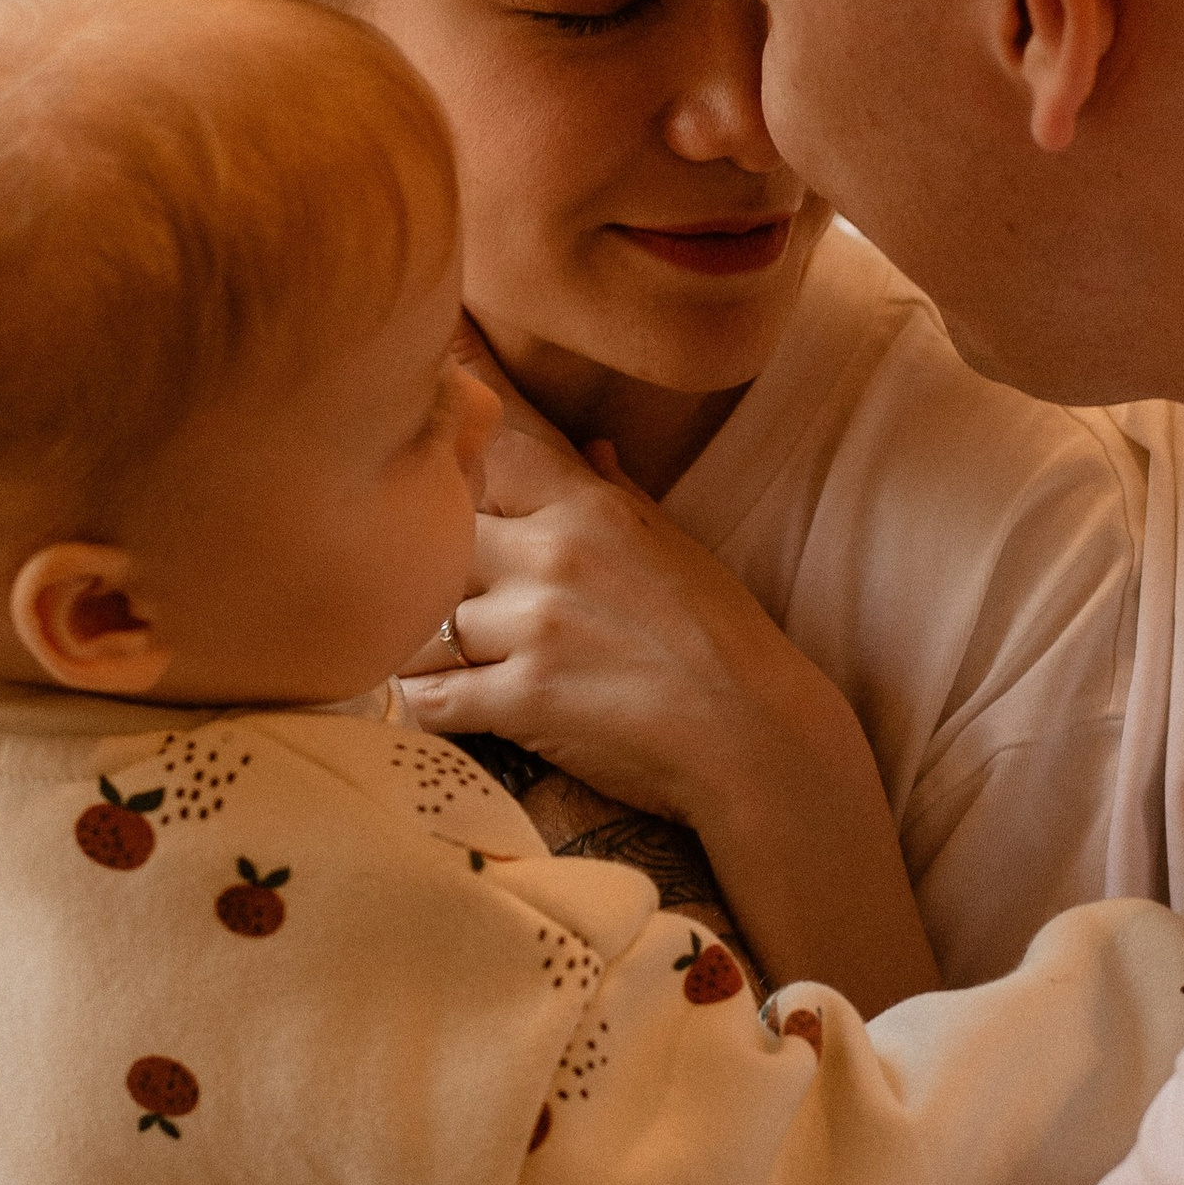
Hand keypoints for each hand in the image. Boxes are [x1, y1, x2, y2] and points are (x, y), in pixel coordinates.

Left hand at [399, 413, 849, 832]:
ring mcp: (534, 629)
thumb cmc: (726, 641)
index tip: (433, 464)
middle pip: (440, 536)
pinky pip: (430, 695)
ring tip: (446, 659)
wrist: (757, 739)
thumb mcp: (679, 548)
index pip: (494, 450)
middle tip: (436, 593)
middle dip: (433, 566)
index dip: (455, 455)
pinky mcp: (522, 701)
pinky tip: (442, 706)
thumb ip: (621, 492)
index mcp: (591, 510)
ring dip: (428, 642)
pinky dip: (427, 703)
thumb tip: (591, 445)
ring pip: (426, 619)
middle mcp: (552, 557)